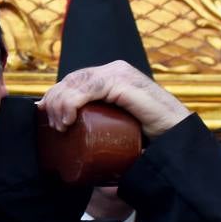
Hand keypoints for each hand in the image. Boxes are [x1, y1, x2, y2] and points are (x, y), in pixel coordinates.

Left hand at [41, 61, 189, 139]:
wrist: (176, 141)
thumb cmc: (147, 138)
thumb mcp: (116, 127)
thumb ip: (100, 126)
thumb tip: (72, 151)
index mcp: (110, 76)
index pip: (72, 80)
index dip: (54, 96)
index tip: (44, 116)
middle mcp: (114, 70)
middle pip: (70, 79)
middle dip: (54, 101)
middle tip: (54, 127)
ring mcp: (120, 74)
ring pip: (76, 82)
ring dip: (60, 103)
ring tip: (60, 126)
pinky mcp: (124, 83)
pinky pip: (90, 87)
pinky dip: (72, 102)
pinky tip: (68, 118)